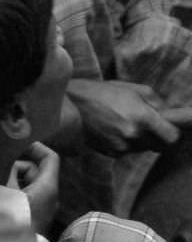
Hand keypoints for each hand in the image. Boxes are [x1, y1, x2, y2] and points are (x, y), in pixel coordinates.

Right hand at [8, 142, 58, 235]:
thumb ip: (7, 174)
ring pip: (26, 182)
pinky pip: (23, 193)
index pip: (50, 158)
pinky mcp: (34, 214)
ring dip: (11, 178)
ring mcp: (42, 205)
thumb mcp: (8, 193)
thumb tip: (4, 161)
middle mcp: (49, 194)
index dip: (36, 146)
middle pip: (34, 169)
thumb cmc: (17, 224)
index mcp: (47, 187)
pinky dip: (12, 190)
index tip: (17, 143)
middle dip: (15, 165)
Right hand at [67, 78, 191, 155]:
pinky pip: (127, 151)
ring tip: (121, 121)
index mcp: (142, 117)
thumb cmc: (100, 92)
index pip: (172, 136)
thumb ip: (155, 101)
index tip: (169, 126)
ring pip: (143, 148)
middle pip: (160, 145)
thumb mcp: (131, 88)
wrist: (68, 105)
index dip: (173, 131)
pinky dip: (124, 142)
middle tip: (145, 122)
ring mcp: (121, 146)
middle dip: (156, 135)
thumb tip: (169, 113)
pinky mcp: (111, 153)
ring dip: (139, 138)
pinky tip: (111, 128)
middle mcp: (133, 135)